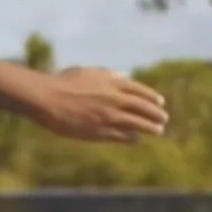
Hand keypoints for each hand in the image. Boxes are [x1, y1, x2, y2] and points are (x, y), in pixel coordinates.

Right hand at [31, 68, 168, 142]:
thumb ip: (109, 75)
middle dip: (156, 114)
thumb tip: (124, 76)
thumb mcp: (89, 72)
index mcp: (112, 82)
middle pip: (143, 107)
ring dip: (150, 128)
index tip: (160, 102)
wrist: (48, 98)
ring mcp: (109, 116)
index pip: (140, 91)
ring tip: (158, 131)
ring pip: (137, 123)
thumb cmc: (64, 82)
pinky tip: (136, 139)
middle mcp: (115, 98)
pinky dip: (131, 137)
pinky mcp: (100, 131)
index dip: (152, 97)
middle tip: (164, 119)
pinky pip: (122, 136)